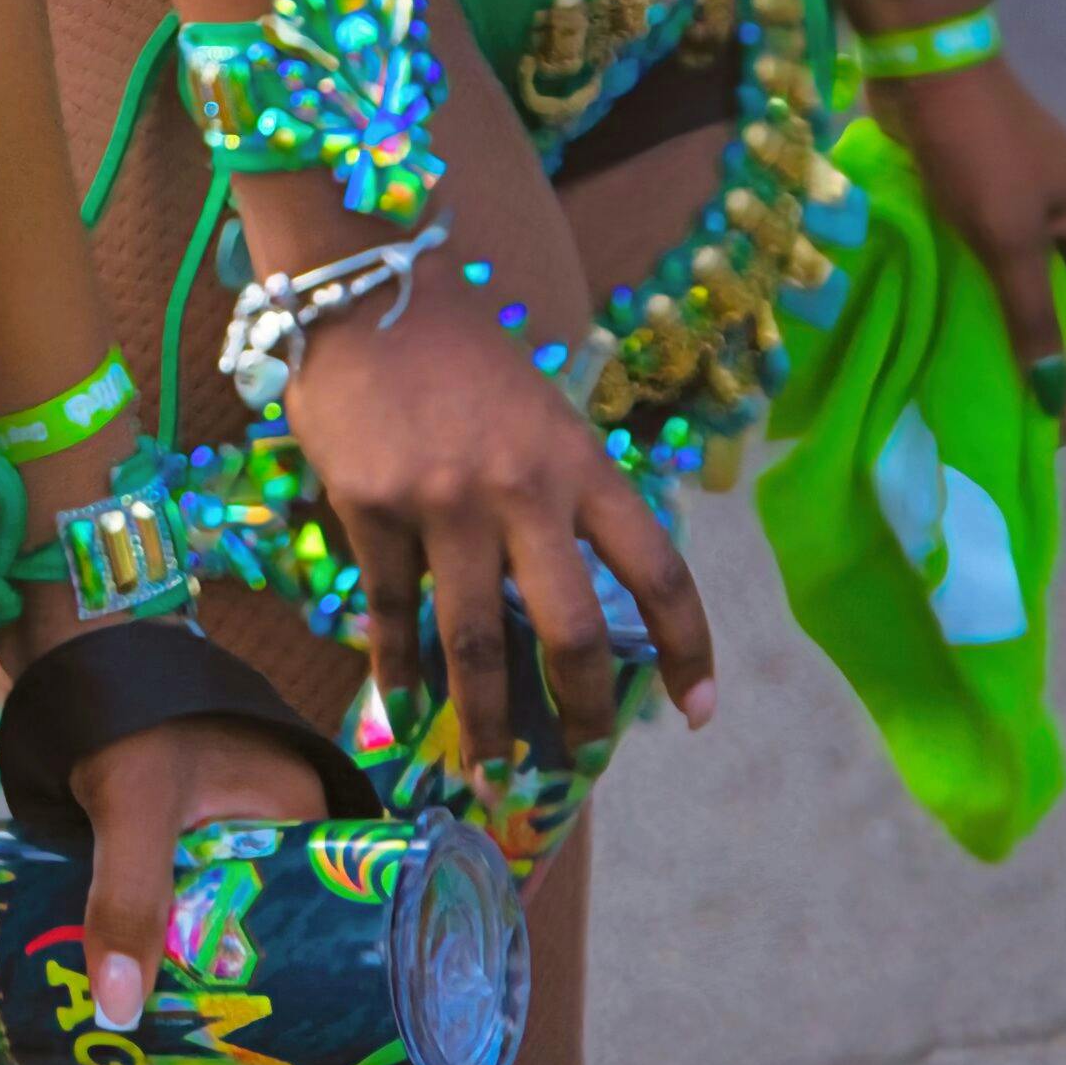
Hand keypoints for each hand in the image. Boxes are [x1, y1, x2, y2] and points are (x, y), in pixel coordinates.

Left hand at [69, 709, 333, 1036]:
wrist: (70, 646)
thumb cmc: (126, 713)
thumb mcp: (135, 807)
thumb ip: (128, 898)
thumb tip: (120, 1012)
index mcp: (304, 819)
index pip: (326, 926)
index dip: (295, 997)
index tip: (254, 1056)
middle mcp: (277, 831)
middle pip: (269, 939)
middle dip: (232, 1003)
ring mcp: (228, 832)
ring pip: (221, 927)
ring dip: (191, 981)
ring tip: (159, 1053)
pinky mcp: (180, 833)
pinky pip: (184, 904)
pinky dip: (163, 945)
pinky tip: (133, 993)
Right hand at [286, 296, 714, 772]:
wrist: (366, 294)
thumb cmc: (463, 358)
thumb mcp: (541, 418)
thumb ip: (560, 499)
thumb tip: (565, 600)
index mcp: (582, 464)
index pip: (659, 573)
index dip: (690, 649)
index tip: (699, 710)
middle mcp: (522, 490)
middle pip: (572, 630)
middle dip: (583, 709)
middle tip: (583, 755)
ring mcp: (443, 502)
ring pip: (475, 640)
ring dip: (487, 719)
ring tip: (489, 771)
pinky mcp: (371, 508)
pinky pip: (390, 610)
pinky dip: (398, 669)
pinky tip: (404, 707)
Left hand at [866, 47, 1065, 441]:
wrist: (927, 69)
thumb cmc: (980, 151)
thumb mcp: (1009, 239)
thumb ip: (1033, 313)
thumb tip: (1050, 388)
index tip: (1057, 426)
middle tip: (1035, 419)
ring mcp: (1039, 214)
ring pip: (1050, 296)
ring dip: (1035, 341)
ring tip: (1010, 391)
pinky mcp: (994, 208)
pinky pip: (1010, 273)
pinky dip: (1003, 309)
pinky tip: (980, 341)